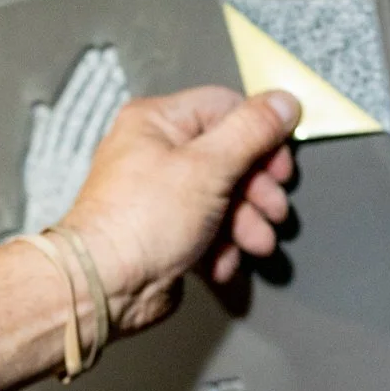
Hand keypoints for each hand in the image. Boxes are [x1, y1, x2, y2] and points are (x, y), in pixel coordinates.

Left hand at [56, 85, 299, 334]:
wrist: (105, 287)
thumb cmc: (137, 223)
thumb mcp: (208, 167)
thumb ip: (251, 132)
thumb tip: (284, 103)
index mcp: (158, 121)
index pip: (226, 110)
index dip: (261, 136)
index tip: (280, 165)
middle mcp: (156, 152)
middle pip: (229, 157)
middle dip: (257, 190)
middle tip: (272, 210)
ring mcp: (161, 194)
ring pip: (223, 198)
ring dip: (246, 224)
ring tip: (255, 243)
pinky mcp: (166, 231)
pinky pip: (207, 230)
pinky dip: (221, 247)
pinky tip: (221, 262)